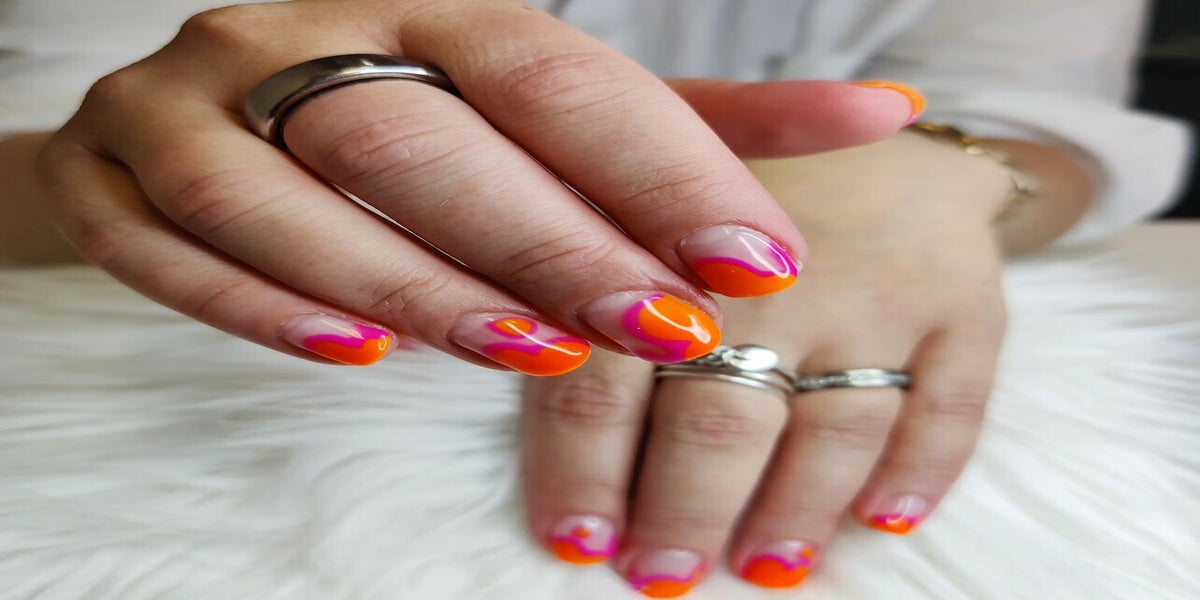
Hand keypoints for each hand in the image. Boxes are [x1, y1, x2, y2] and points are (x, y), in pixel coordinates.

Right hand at [32, 0, 918, 372]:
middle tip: (659, 329)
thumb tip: (885, 114)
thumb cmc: (406, 112)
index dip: (657, 165)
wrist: (200, 113)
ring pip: (293, 191)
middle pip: (429, 137)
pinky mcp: (110, 167)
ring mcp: (190, 95)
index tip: (758, 259)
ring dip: (413, 281)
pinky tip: (354, 355)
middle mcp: (305, 29)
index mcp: (427, 4)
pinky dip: (257, 301)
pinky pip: (170, 241)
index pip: (552, 74)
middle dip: (549, 241)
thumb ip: (695, 121)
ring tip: (527, 356)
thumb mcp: (546, 109)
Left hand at [521, 132, 1010, 594]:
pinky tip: (885, 521)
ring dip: (791, 513)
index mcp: (670, 246)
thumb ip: (580, 284)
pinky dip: (922, 473)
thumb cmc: (729, 190)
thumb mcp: (640, 198)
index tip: (575, 540)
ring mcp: (883, 294)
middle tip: (661, 575)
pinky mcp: (968, 308)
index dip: (583, 471)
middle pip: (718, 421)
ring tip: (765, 567)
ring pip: (833, 431)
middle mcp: (780, 276)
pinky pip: (952, 409)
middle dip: (682, 513)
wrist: (881, 134)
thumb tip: (498, 371)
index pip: (609, 379)